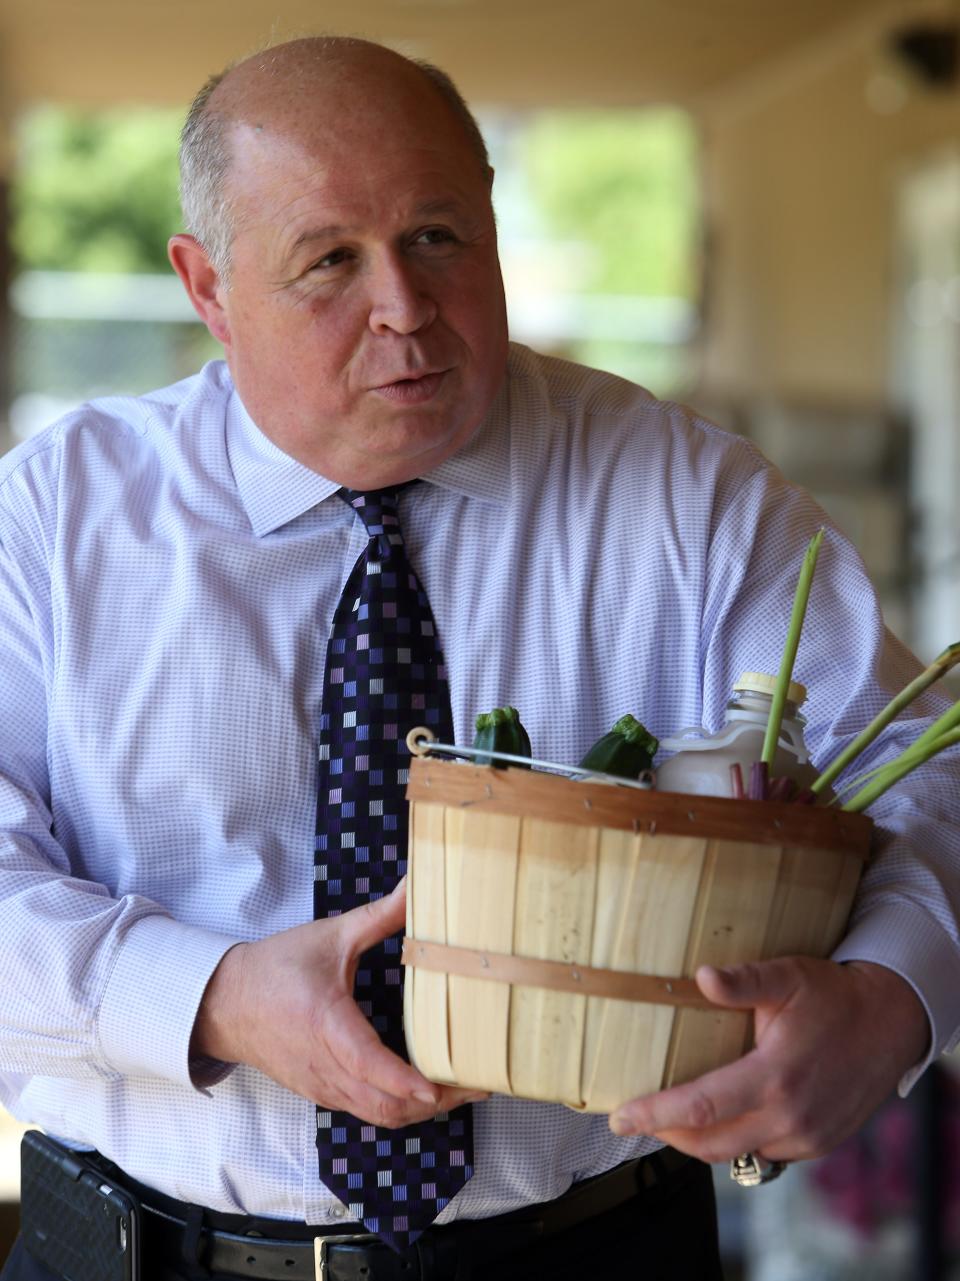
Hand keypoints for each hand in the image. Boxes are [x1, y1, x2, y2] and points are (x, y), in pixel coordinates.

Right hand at [192, 878, 484, 1125]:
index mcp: (326, 1024)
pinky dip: (401, 1108)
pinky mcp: (323, 1094)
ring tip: (463, 1088)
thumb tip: (420, 883)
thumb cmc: (277, 967)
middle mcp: (325, 1066)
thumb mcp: (331, 935)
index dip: (407, 1081)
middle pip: (386, 1105)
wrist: (225, 1004)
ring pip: (380, 1116)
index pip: (371, 1065)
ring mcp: (324, 1087)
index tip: (441, 1085)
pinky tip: (427, 1088)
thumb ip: (381, 915)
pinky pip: (367, 1111)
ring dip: (422, 1110)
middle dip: (435, 1101)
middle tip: (478, 1082)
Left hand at [608, 956, 928, 1162]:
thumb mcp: (788, 976)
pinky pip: (763, 1154)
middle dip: (667, 1134)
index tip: (620, 1117)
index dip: (655, 1114)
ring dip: (700, 1140)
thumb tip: (703, 976)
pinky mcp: (816, 1144)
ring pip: (735, 1154)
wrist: (889, 1023)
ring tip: (672, 1116)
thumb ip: (745, 980)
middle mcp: (790, 1116)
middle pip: (710, 1143)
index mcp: (776, 1076)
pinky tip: (721, 1118)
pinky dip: (736, 1141)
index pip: (701, 1107)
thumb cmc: (833, 995)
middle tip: (637, 1116)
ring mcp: (805, 1136)